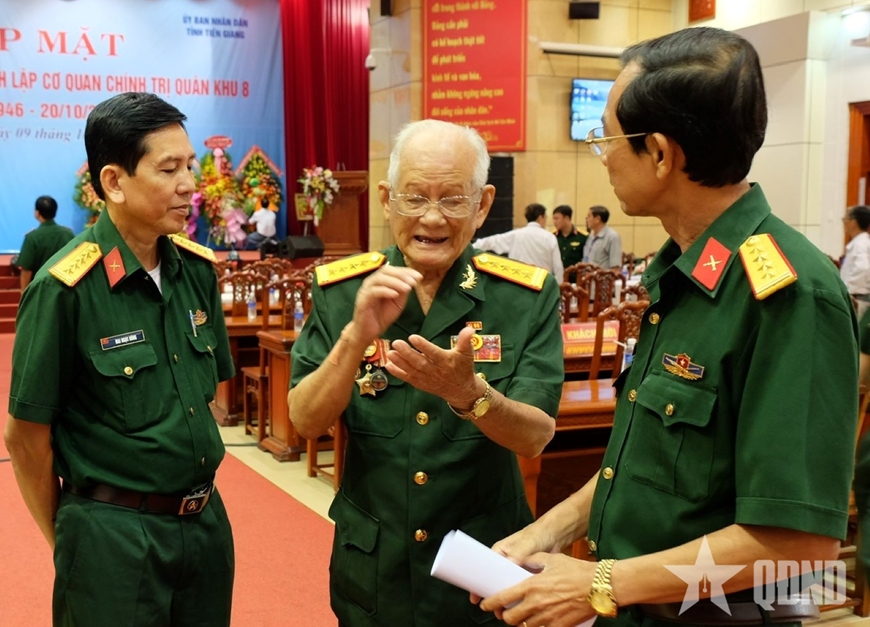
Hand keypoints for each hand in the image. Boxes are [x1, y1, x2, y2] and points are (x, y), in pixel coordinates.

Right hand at [351, 266, 420, 341]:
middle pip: (385, 271)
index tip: (419, 276)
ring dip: (395, 282)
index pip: (392, 270)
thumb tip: (413, 280)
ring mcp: (365, 291)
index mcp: (379, 281)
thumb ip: (403, 291)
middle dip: (401, 274)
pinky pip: (373, 292)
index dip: (406, 271)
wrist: (368, 332)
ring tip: (407, 287)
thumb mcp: (397, 302)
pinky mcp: (362, 301)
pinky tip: (396, 294)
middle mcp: (371, 283)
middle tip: (413, 281)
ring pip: (379, 279)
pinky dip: (385, 291)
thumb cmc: (382, 316)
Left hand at [385, 326, 481, 407]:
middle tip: (396, 343)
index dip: (423, 346)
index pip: (433, 353)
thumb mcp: (467, 353)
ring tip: (390, 352)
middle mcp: (435, 371)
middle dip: (407, 353)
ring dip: (399, 362)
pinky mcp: (420, 384)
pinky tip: (388, 365)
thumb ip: (465, 340)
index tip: (413, 337)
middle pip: (419, 362)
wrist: (461, 391)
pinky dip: (397, 373)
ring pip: (411, 371)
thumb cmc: (463, 369)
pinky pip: (407, 378)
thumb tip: (469, 329)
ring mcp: (426, 379)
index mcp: (446, 362)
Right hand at [470, 523, 556, 605]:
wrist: (555, 536)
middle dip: (494, 595)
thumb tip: (510, 563)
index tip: (476, 596)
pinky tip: (520, 605)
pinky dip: (519, 597)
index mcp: (500, 552)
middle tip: (494, 608)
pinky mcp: (526, 576)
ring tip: (506, 611)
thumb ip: (518, 553)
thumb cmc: (537, 534)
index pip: (485, 568)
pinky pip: (520, 588)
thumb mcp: (527, 543)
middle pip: (496, 581)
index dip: (480, 582)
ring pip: (508, 587)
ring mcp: (516, 570)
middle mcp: (506, 562)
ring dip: (507, 599)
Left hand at [479, 553, 596, 626]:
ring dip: (520, 623)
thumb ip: (534, 560)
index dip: (490, 603)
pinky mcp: (560, 626)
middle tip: (506, 612)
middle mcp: (536, 604)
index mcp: (531, 586)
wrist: (600, 586)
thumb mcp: (553, 559)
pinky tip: (537, 623)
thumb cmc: (577, 571)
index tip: (485, 605)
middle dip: (505, 616)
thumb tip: (523, 561)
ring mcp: (548, 618)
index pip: (503, 598)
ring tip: (521, 617)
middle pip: (510, 618)